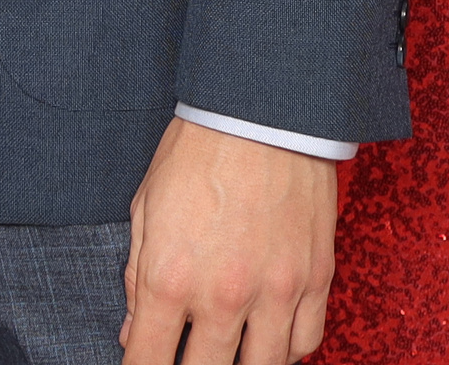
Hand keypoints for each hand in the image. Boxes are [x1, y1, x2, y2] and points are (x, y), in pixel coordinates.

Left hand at [121, 119, 336, 362]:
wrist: (260, 109)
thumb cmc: (197, 150)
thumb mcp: (145, 208)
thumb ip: (137, 277)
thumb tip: (133, 331)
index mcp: (170, 277)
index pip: (147, 362)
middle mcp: (223, 295)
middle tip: (184, 356)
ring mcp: (274, 291)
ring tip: (226, 351)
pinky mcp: (315, 279)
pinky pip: (304, 342)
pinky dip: (284, 351)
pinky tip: (266, 340)